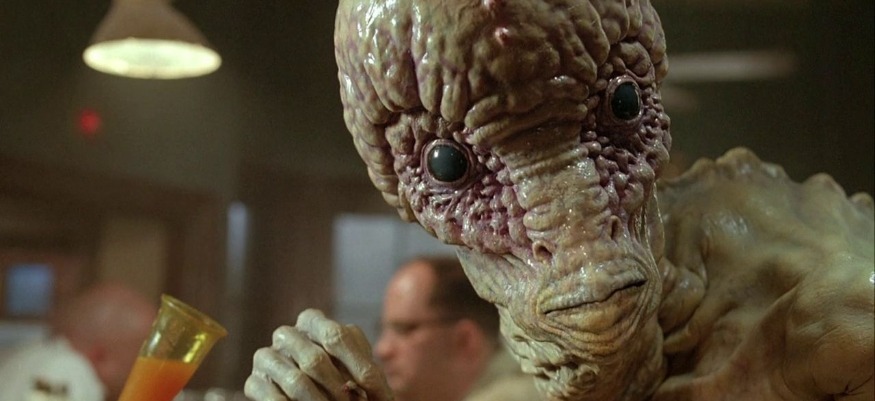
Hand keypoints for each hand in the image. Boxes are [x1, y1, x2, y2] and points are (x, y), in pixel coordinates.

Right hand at [244, 309, 392, 400]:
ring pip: (296, 382)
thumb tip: (383, 397)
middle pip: (315, 360)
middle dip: (340, 390)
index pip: (337, 337)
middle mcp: (286, 334)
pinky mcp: (253, 382)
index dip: (360, 367)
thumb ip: (367, 377)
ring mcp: (266, 357)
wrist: (309, 391)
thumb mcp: (356, 370)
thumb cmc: (339, 377)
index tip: (377, 393)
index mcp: (313, 321)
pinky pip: (274, 399)